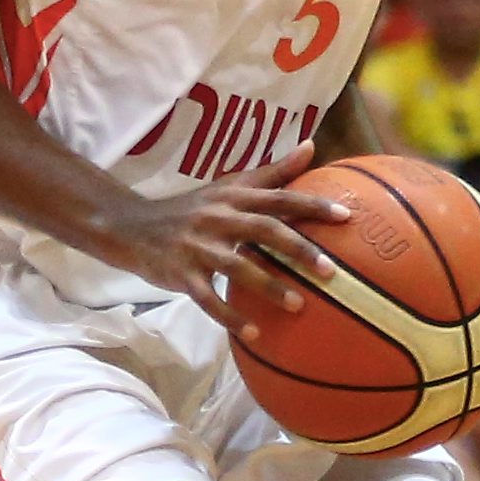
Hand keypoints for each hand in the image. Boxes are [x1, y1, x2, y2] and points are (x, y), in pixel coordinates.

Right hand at [95, 147, 350, 336]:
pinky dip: (230, 317)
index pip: (279, 197)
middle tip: (332, 272)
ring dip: (270, 287)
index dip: (312, 206)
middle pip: (264, 230)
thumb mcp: (228, 186)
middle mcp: (217, 218)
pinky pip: (208, 299)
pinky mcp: (181, 273)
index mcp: (233, 196)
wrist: (132, 227)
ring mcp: (197, 247)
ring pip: (238, 267)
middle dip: (299, 250)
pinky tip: (253, 334)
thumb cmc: (192, 208)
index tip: (347, 217)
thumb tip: (312, 146)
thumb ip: (272, 172)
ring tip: (299, 305)